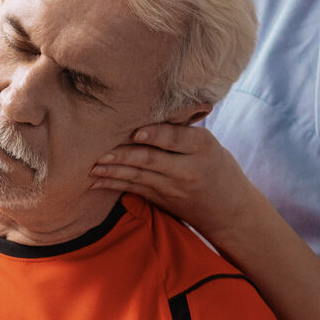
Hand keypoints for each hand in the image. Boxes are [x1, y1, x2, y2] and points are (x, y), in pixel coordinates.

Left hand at [90, 123, 259, 245]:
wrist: (228, 209)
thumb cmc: (215, 166)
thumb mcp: (208, 144)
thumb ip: (181, 132)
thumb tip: (143, 110)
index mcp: (203, 148)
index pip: (176, 139)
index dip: (155, 135)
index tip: (135, 132)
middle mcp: (187, 169)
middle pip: (151, 160)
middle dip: (122, 155)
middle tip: (99, 151)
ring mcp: (172, 188)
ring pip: (137, 176)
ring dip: (112, 171)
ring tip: (91, 166)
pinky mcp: (160, 200)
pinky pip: (133, 189)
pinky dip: (113, 184)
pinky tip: (95, 181)